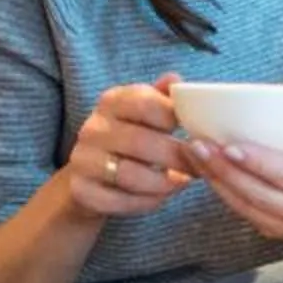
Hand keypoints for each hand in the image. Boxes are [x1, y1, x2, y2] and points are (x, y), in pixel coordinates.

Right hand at [64, 75, 195, 221]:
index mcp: (112, 101)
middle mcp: (93, 127)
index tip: (196, 131)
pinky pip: (120, 201)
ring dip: (164, 183)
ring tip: (182, 182)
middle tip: (200, 166)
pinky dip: (146, 202)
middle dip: (178, 158)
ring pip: (131, 175)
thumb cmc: (129, 139)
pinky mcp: (81, 190)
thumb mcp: (143, 114)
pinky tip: (160, 197)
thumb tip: (176, 80)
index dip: (175, 118)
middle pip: (142, 142)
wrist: (90, 175)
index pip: (146, 103)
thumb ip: (161, 98)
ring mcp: (83, 159)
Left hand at [187, 122, 282, 243]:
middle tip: (198, 144)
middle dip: (225, 170)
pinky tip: (204, 168)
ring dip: (216, 180)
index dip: (259, 163)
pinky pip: (242, 211)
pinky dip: (220, 190)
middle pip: (259, 194)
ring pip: (245, 206)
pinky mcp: (274, 232)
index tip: (230, 146)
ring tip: (194, 153)